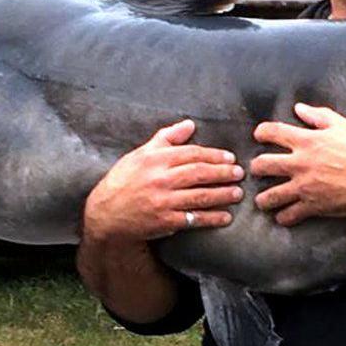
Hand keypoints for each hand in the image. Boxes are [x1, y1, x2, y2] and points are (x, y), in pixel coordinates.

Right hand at [83, 119, 244, 241]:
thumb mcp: (140, 154)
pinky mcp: (164, 221)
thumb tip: (189, 124)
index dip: (213, 155)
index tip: (230, 157)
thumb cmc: (123, 181)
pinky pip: (193, 219)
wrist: (105, 214)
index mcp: (154, 160)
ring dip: (222, 194)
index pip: (191, 154)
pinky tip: (226, 216)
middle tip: (239, 173)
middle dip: (222, 173)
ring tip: (237, 193)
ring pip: (199, 196)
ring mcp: (162, 201)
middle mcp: (159, 179)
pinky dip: (211, 218)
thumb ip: (166, 138)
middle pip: (199, 173)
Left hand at [252, 102, 345, 225]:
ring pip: (270, 196)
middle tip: (257, 170)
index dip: (261, 132)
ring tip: (263, 200)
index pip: (273, 132)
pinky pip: (289, 215)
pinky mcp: (313, 206)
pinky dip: (283, 217)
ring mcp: (304, 187)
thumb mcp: (342, 125)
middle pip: (263, 165)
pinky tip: (282, 216)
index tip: (259, 135)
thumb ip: (318, 116)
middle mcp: (300, 164)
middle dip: (256, 168)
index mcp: (306, 141)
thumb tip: (299, 108)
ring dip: (263, 199)